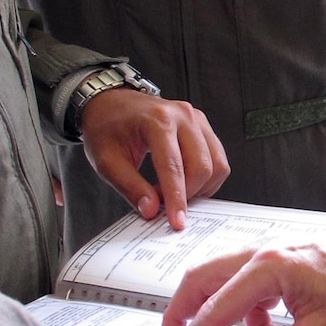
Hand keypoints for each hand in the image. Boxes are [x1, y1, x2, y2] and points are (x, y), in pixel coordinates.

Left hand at [79, 88, 228, 228]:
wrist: (111, 103)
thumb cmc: (107, 127)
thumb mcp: (107, 161)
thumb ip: (130, 187)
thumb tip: (152, 210)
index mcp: (157, 120)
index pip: (174, 167)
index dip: (176, 198)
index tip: (177, 222)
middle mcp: (183, 116)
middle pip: (202, 166)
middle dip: (188, 194)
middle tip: (165, 204)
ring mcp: (196, 119)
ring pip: (217, 164)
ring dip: (201, 187)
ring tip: (174, 192)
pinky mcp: (203, 126)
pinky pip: (218, 159)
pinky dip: (206, 178)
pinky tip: (184, 182)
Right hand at [157, 235, 325, 325]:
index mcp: (268, 268)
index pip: (213, 309)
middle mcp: (264, 253)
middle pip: (203, 281)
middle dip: (184, 317)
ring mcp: (275, 254)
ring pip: (224, 282)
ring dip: (218, 315)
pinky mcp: (287, 261)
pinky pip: (250, 286)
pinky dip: (248, 313)